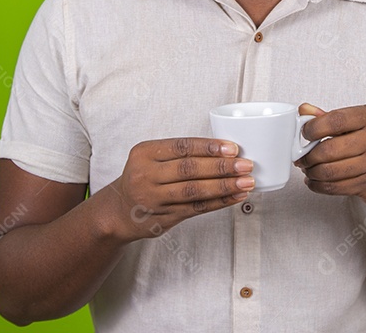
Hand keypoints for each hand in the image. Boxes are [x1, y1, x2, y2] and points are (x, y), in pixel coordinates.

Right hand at [109, 138, 253, 240]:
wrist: (119, 210)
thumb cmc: (143, 178)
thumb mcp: (150, 157)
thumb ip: (179, 154)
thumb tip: (224, 150)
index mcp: (144, 153)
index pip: (182, 146)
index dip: (209, 147)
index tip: (232, 148)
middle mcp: (146, 176)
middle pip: (190, 169)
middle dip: (222, 167)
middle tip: (245, 165)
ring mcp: (154, 199)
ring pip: (194, 191)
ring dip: (224, 186)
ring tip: (246, 182)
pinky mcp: (164, 218)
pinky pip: (196, 208)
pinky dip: (219, 202)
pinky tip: (235, 196)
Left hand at [295, 103, 365, 207]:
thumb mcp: (356, 124)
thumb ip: (329, 117)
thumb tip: (303, 110)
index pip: (335, 120)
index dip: (313, 128)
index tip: (305, 134)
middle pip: (329, 149)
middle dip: (308, 156)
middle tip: (301, 158)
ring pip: (330, 171)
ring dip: (312, 172)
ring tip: (307, 169)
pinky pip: (336, 187)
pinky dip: (319, 185)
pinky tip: (314, 181)